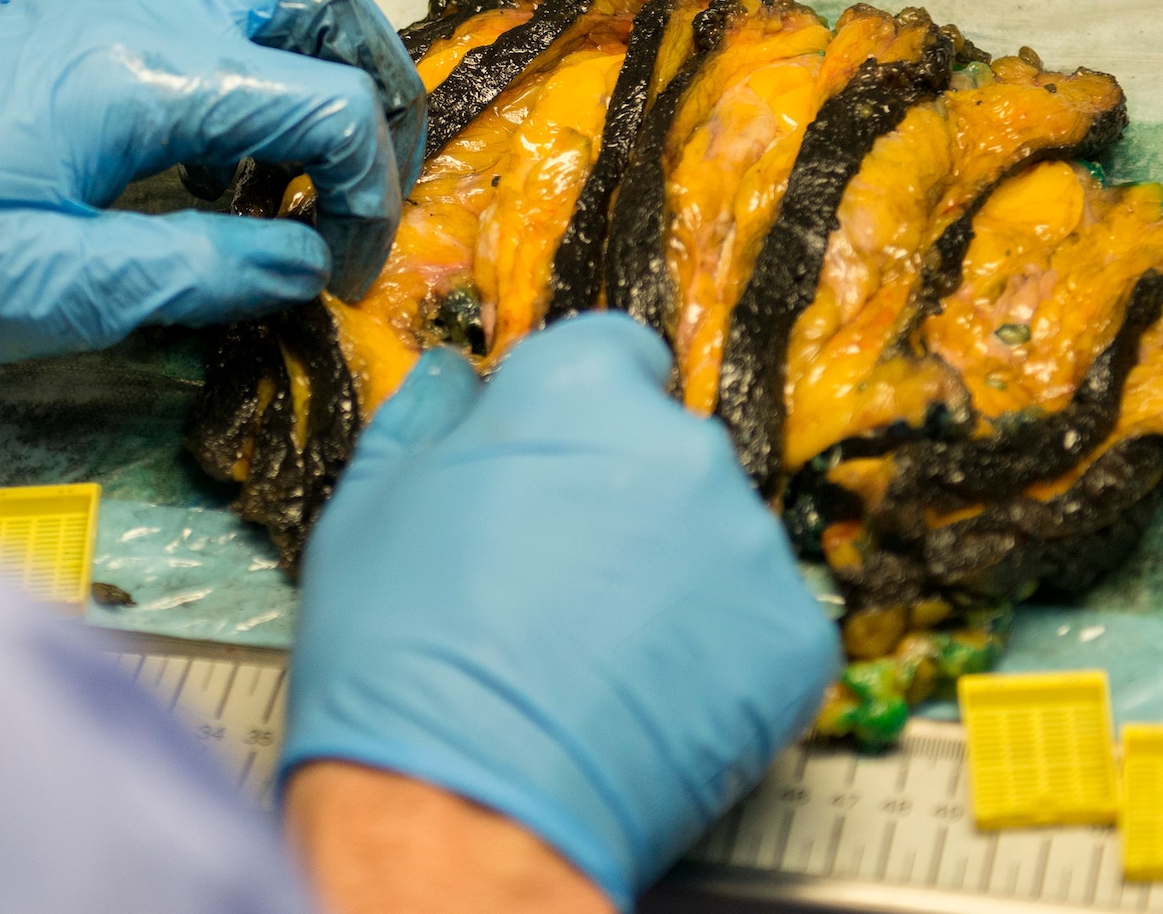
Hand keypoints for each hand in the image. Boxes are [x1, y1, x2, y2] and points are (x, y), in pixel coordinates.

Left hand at [0, 0, 423, 362]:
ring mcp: (109, 4)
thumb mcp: (50, 290)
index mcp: (144, 78)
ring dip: (325, 48)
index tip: (348, 270)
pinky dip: (261, 41)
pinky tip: (232, 126)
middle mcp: (139, 14)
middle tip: (373, 188)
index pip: (326, 105)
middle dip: (379, 90)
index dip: (369, 193)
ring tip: (323, 146)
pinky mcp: (81, 20)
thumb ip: (196, 273)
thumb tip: (304, 264)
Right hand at [281, 313, 839, 910]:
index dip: (581, 411)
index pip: (614, 353)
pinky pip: (759, 624)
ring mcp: (746, 541)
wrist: (459, 808)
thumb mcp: (369, 509)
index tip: (555, 462)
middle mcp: (681, 444)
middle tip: (562, 577)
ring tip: (599, 653)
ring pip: (718, 538)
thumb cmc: (399, 660)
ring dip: (676, 577)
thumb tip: (452, 382)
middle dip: (626, 498)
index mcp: (578, 388)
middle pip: (667, 449)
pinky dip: (718, 655)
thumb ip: (424, 420)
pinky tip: (649, 697)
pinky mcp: (793, 636)